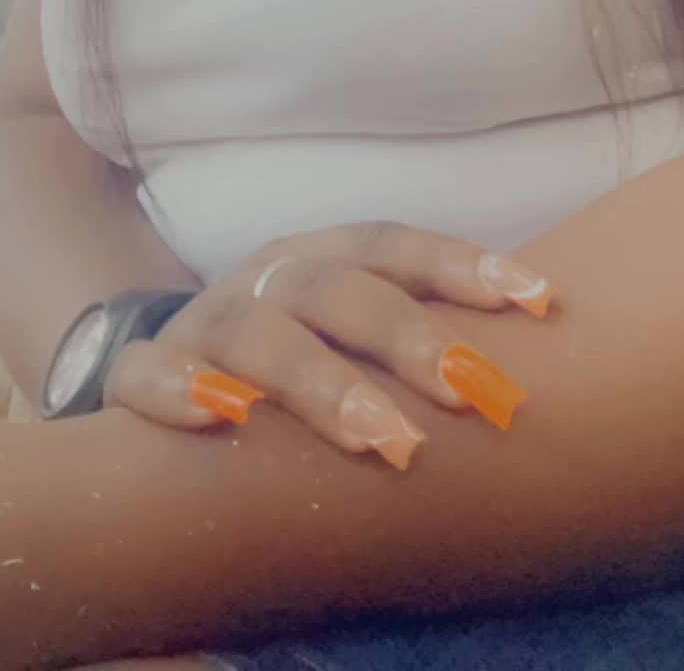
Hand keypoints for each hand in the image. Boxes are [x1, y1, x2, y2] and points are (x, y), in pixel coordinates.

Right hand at [103, 222, 556, 469]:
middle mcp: (266, 278)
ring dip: (319, 380)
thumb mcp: (351, 335)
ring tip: (379, 437)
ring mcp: (202, 323)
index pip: (396, 245)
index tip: (538, 301)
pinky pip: (148, 374)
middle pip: (336, 288)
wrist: (169, 377)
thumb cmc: (294, 360)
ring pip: (254, 332)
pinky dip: (180, 392)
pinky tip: (221, 420)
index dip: (463, 267)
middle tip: (469, 394)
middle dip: (407, 337)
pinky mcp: (140, 376)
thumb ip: (421, 338)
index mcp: (324, 258)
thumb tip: (543, 353)